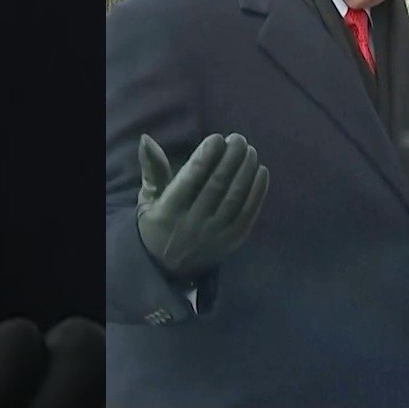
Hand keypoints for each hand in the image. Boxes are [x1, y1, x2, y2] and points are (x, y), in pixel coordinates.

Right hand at [136, 133, 268, 281]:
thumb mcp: (147, 199)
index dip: (206, 156)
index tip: (217, 138)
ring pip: (234, 197)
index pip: (191, 178)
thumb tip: (147, 138)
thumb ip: (152, 169)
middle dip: (230, 158)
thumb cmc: (158, 224)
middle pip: (217, 184)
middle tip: (238, 139)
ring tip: (251, 151)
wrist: (167, 269)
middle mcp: (193, 223)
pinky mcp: (232, 241)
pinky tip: (262, 171)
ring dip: (246, 171)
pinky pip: (248, 213)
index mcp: (169, 210)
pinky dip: (258, 191)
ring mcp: (215, 234)